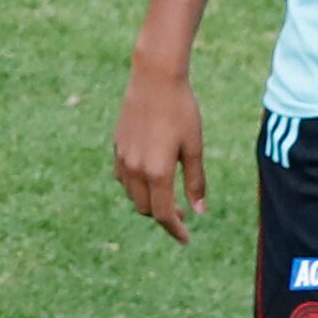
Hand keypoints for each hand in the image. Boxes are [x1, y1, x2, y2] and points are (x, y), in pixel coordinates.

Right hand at [112, 60, 208, 240]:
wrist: (154, 79)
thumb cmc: (182, 110)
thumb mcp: (195, 147)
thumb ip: (195, 181)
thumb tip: (200, 211)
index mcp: (158, 172)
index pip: (164, 214)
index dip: (176, 230)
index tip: (186, 239)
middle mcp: (136, 170)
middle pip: (146, 209)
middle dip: (163, 216)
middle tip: (183, 214)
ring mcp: (123, 159)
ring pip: (132, 195)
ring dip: (148, 201)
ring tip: (166, 195)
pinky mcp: (117, 147)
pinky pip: (123, 178)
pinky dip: (136, 186)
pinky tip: (149, 177)